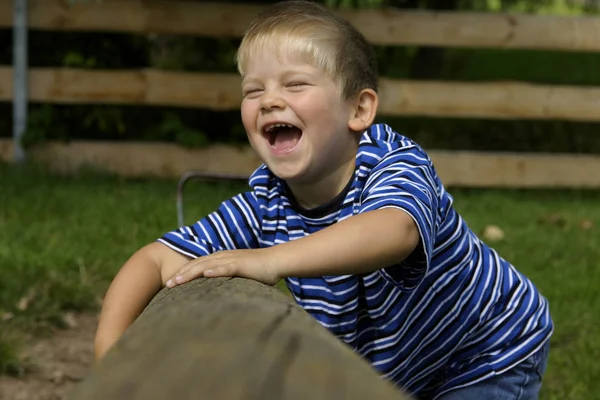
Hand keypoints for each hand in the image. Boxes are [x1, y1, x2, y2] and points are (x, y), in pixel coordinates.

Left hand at [165, 248, 279, 286]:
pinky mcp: (241, 264)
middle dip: (181, 274)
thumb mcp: (238, 277)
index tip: (170, 284)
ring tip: (178, 281)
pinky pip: (225, 267)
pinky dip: (215, 271)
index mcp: (221, 260)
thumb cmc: (259, 272)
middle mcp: (223, 257)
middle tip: (167, 285)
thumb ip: (227, 283)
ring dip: (191, 273)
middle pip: (197, 265)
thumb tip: (218, 297)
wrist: (276, 262)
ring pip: (207, 265)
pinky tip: (205, 275)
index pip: (198, 266)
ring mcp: (231, 259)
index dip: (183, 274)